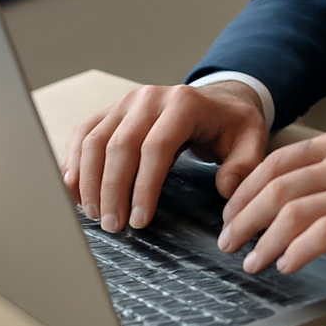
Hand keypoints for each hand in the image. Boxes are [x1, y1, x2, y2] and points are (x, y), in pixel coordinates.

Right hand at [62, 81, 267, 232]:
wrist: (217, 101)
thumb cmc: (231, 125)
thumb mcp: (251, 140)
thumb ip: (244, 165)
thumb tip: (226, 188)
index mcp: (184, 104)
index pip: (156, 147)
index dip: (144, 186)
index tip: (139, 221)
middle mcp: (149, 98)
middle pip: (120, 145)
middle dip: (112, 190)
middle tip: (113, 227)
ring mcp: (125, 102)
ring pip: (94, 141)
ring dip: (89, 181)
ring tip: (96, 216)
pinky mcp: (110, 110)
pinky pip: (83, 135)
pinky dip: (74, 164)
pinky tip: (76, 193)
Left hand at [215, 122, 325, 273]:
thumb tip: (306, 189)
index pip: (279, 158)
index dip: (248, 186)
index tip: (235, 208)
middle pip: (274, 183)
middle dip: (242, 214)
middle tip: (229, 237)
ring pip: (288, 210)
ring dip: (261, 238)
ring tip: (250, 259)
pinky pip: (316, 235)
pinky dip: (292, 252)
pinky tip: (286, 264)